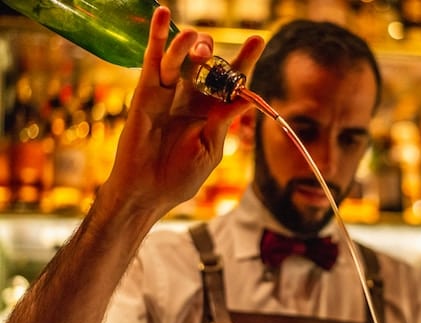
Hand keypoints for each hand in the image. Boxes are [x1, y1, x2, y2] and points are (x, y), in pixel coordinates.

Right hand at [102, 6, 264, 218]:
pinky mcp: (146, 93)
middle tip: (214, 55)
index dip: (244, 60)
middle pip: (206, 64)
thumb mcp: (211, 148)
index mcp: (211, 113)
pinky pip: (153, 61)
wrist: (148, 192)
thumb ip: (225, 120)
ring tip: (197, 41)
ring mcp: (168, 94)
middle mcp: (191, 99)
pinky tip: (164, 15)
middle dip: (214, 53)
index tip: (259, 39)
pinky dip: (158, 38)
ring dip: (190, 44)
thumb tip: (246, 96)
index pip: (231, 81)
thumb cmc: (180, 177)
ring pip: (181, 59)